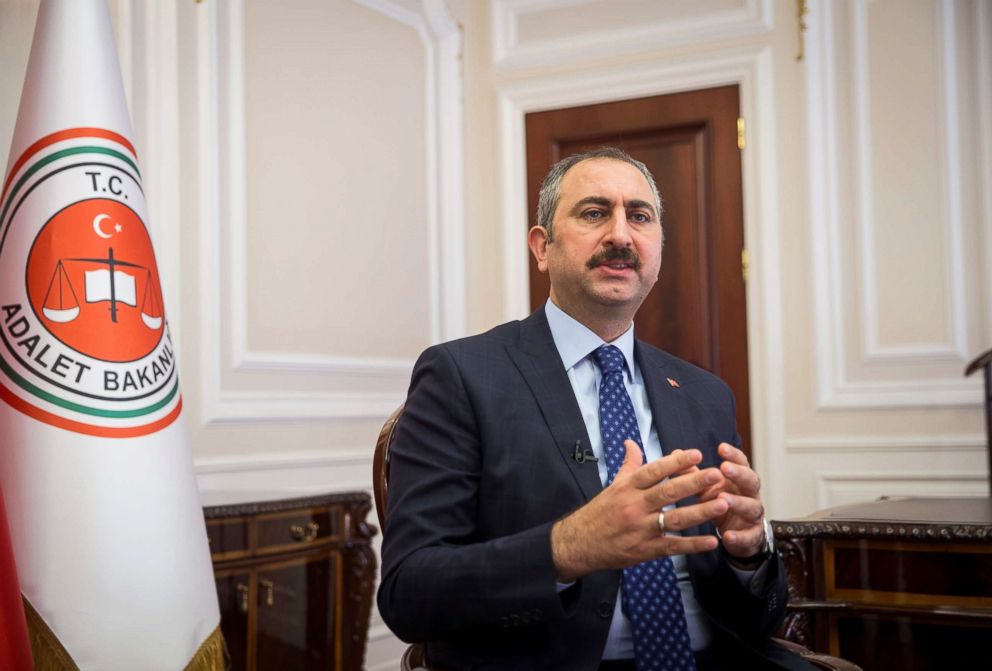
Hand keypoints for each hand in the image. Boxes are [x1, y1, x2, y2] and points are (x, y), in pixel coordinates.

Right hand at [550, 441, 728, 581]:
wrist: (578, 544)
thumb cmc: (599, 513)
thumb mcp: (612, 486)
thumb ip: (628, 465)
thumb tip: (632, 442)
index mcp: (626, 488)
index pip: (653, 471)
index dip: (674, 462)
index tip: (695, 453)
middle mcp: (634, 507)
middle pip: (668, 492)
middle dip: (694, 483)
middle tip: (716, 474)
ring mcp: (640, 530)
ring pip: (675, 519)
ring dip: (700, 512)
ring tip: (722, 504)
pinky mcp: (645, 550)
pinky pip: (673, 546)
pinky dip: (693, 545)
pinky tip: (712, 540)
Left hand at [700, 443, 765, 559]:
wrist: (736, 534)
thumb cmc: (720, 504)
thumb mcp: (708, 488)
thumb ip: (694, 473)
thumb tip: (676, 454)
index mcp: (739, 480)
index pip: (741, 462)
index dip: (733, 455)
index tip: (721, 447)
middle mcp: (750, 495)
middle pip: (751, 480)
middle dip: (739, 473)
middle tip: (724, 468)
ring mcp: (753, 516)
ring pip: (752, 507)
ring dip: (738, 502)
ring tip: (723, 499)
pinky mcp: (752, 536)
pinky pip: (748, 536)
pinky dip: (739, 537)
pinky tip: (727, 536)